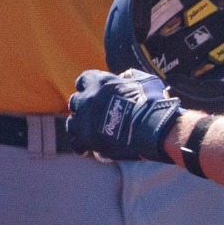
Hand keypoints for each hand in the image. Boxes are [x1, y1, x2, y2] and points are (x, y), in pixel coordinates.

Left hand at [64, 70, 183, 162]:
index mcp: (101, 82)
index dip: (88, 87)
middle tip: (92, 114)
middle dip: (82, 107)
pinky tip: (87, 148)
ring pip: (71, 123)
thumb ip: (131, 77)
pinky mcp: (87, 139)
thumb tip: (126, 76)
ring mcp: (85, 120)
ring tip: (89, 131)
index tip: (93, 92)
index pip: (83, 80)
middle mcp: (88, 99)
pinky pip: (75, 143)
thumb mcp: (145, 81)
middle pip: (75, 101)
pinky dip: (81, 145)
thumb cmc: (152, 102)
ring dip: (79, 126)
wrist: (152, 127)